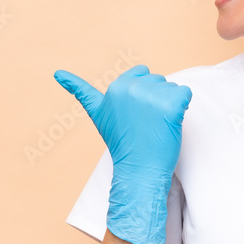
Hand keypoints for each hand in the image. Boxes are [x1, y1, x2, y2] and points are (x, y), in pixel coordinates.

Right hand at [54, 64, 192, 243]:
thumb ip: (80, 91)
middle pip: (158, 80)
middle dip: (156, 99)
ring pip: (172, 88)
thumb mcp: (98, 113)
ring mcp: (152, 96)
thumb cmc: (122, 143)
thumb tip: (57, 72)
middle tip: (146, 123)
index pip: (141, 72)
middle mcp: (132, 88)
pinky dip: (182, 108)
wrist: (138, 170)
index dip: (143, 94)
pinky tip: (170, 124)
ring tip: (156, 126)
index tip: (136, 115)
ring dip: (169, 105)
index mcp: (116, 87)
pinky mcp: (171, 106)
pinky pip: (186, 95)